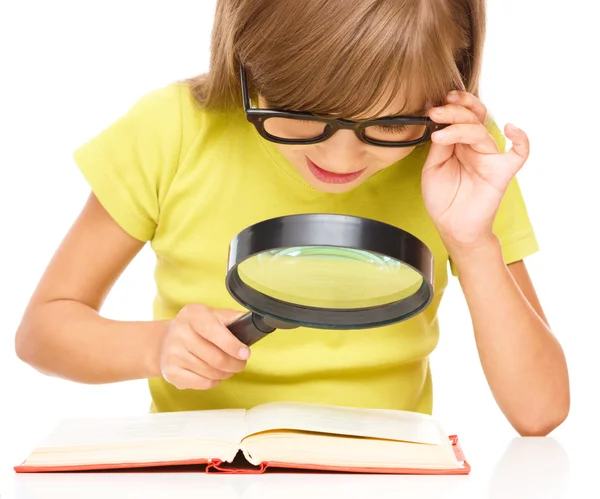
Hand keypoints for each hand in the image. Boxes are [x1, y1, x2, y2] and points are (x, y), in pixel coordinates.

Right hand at [159, 304, 249, 389]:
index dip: (232, 345)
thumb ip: (230, 318)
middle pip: (216, 357)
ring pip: (211, 372)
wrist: (163, 341)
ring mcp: (173, 354)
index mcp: (192, 314)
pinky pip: (203, 383)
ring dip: (226, 373)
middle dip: (235, 363)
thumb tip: (250, 323)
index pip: (213, 331)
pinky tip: (214, 374)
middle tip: (241, 363)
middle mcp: (179, 333)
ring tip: (228, 368)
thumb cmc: (194, 327)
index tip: (245, 353)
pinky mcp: (171, 372)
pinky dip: (214, 381)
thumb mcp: (211, 314)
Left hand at [422, 91, 529, 248]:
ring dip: (461, 127)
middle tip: (436, 112)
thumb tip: (441, 123)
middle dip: (455, 111)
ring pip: (482, 133)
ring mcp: (490, 158)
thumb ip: (439, 146)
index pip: (461, 116)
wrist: (452, 226)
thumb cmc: (443, 198)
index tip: (433, 106)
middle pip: (473, 118)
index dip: (451, 106)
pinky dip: (521, 139)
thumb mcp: (432, 168)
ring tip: (440, 134)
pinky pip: (519, 153)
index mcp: (460, 143)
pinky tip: (511, 129)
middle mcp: (476, 147)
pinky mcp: (502, 172)